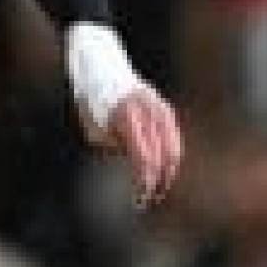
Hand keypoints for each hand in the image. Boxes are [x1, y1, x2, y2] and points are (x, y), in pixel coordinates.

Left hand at [90, 84, 182, 205]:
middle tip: (148, 198)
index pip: (144, 158)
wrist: (100, 68)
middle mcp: (147, 111)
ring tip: (160, 187)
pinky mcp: (163, 106)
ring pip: (173, 146)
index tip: (141, 196)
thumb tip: (137, 168)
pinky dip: (172, 153)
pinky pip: (173, 134)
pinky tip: (167, 166)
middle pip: (160, 155)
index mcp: (128, 118)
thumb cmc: (92, 105)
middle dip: (156, 180)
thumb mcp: (95, 130)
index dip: (145, 181)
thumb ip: (116, 148)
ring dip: (168, 170)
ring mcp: (158, 107)